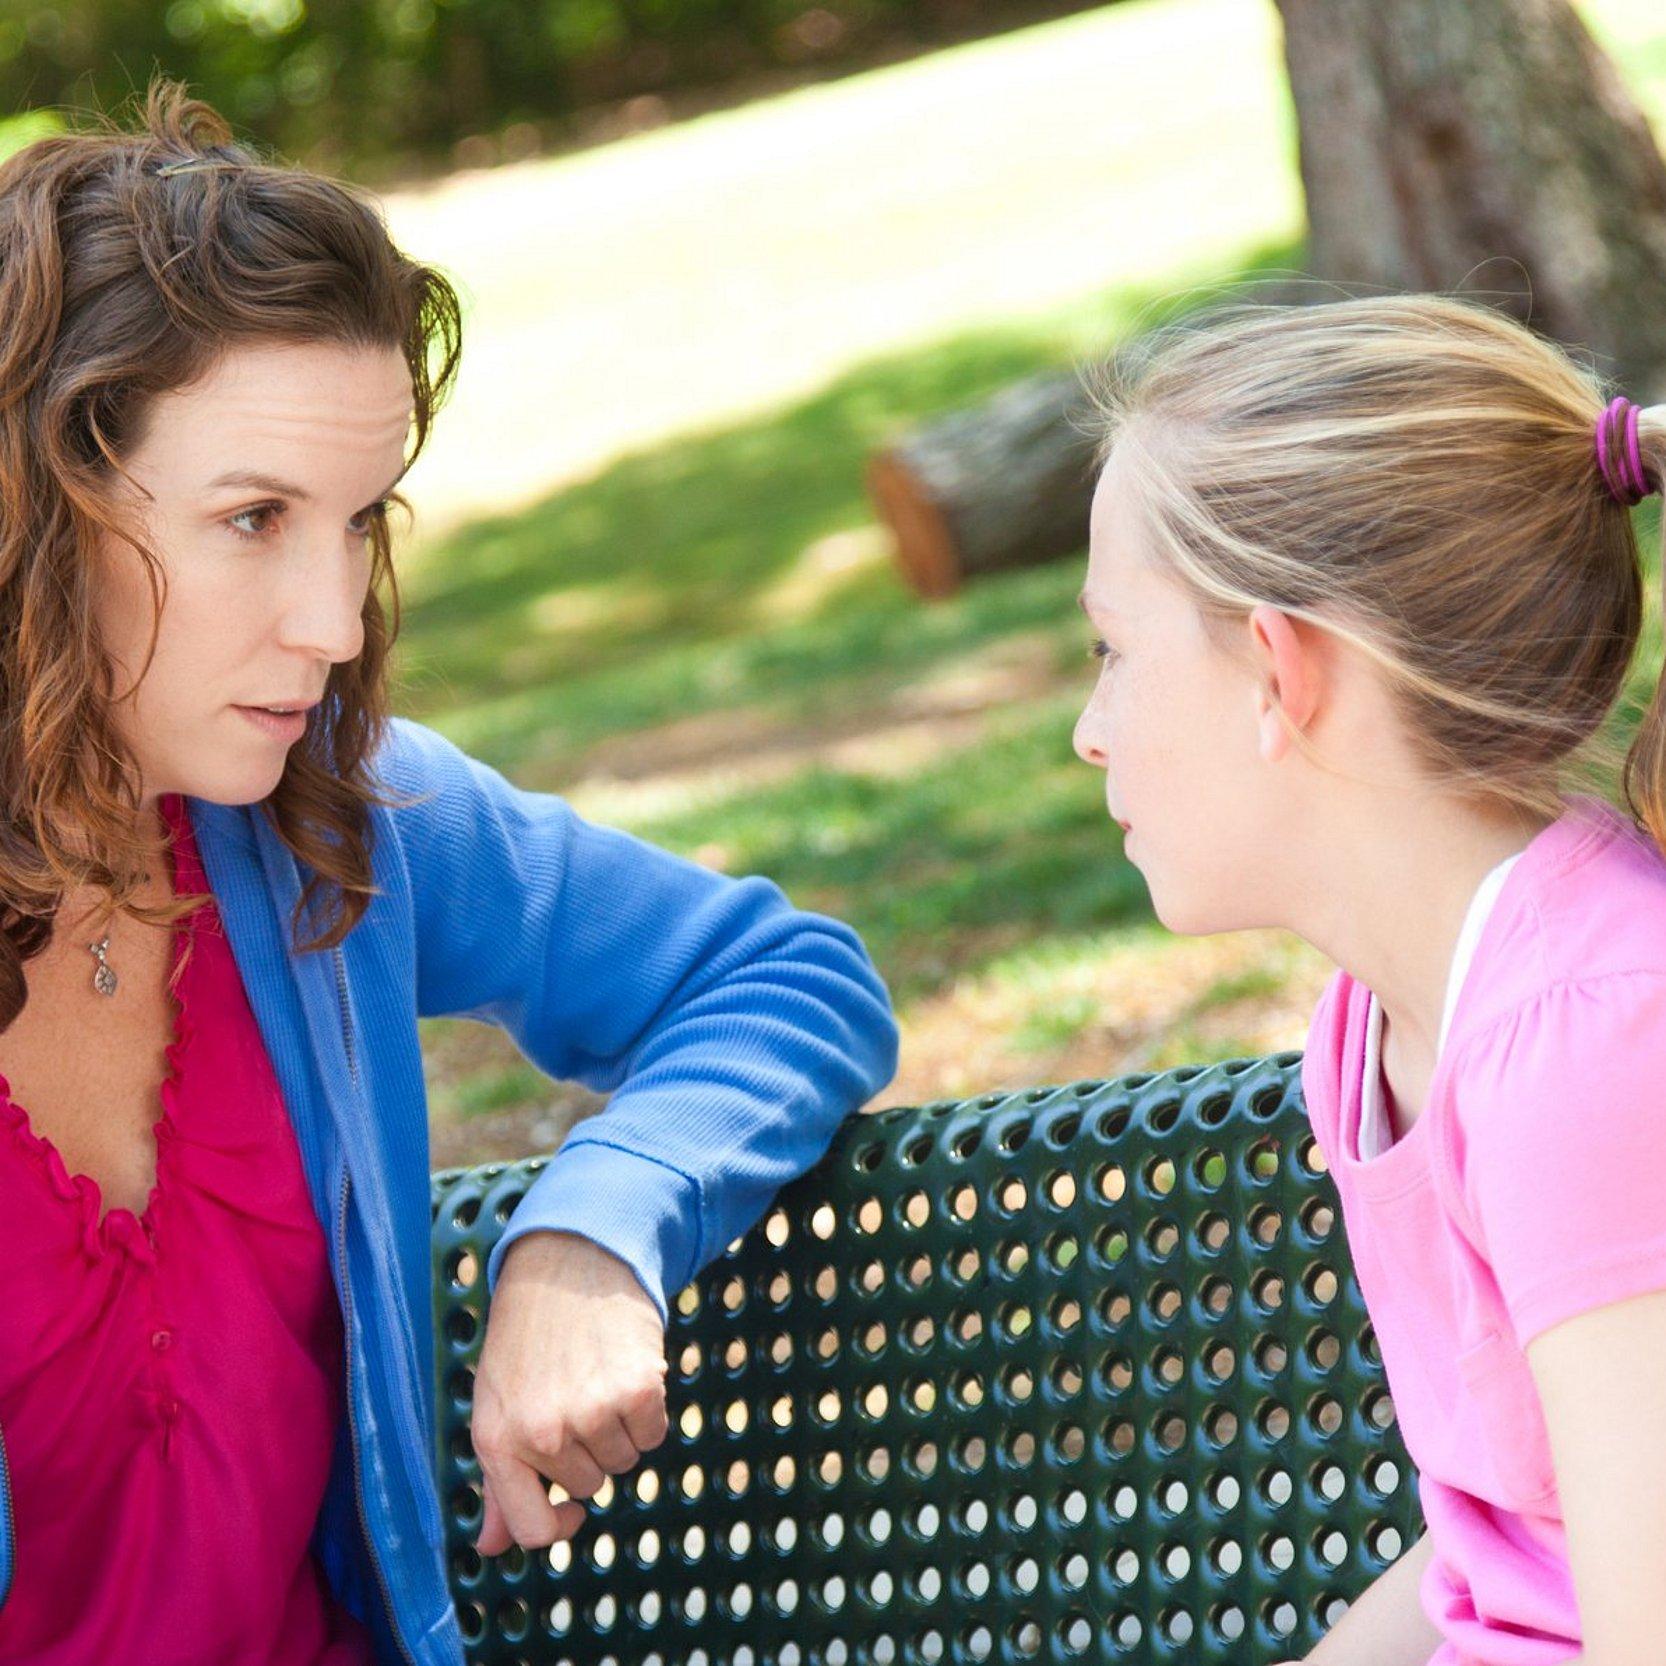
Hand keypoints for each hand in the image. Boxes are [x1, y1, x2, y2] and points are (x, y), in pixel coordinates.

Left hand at [469, 1230, 669, 1552]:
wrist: (569, 1260)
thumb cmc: (528, 1334)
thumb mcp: (495, 1402)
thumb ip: (497, 1479)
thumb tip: (490, 1547)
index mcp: (497, 1441)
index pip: (530, 1530)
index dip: (557, 1525)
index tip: (568, 1508)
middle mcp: (542, 1434)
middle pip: (588, 1487)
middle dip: (588, 1451)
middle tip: (576, 1395)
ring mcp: (591, 1413)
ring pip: (623, 1461)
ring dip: (619, 1429)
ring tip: (599, 1378)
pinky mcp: (637, 1391)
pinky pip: (654, 1434)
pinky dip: (648, 1411)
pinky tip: (627, 1371)